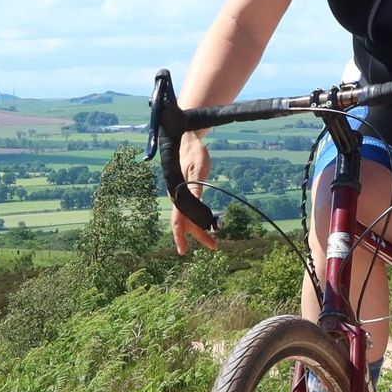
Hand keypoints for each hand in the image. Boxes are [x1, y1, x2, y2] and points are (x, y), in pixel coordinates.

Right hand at [171, 131, 217, 254]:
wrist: (189, 140)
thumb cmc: (194, 152)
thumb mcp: (198, 169)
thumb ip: (196, 187)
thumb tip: (194, 204)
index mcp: (177, 193)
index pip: (178, 220)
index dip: (180, 236)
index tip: (184, 251)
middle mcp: (177, 197)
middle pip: (186, 222)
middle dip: (198, 236)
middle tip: (215, 246)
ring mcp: (180, 195)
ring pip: (189, 218)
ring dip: (200, 229)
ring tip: (214, 240)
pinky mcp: (186, 192)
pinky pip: (191, 210)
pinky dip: (200, 219)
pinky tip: (208, 223)